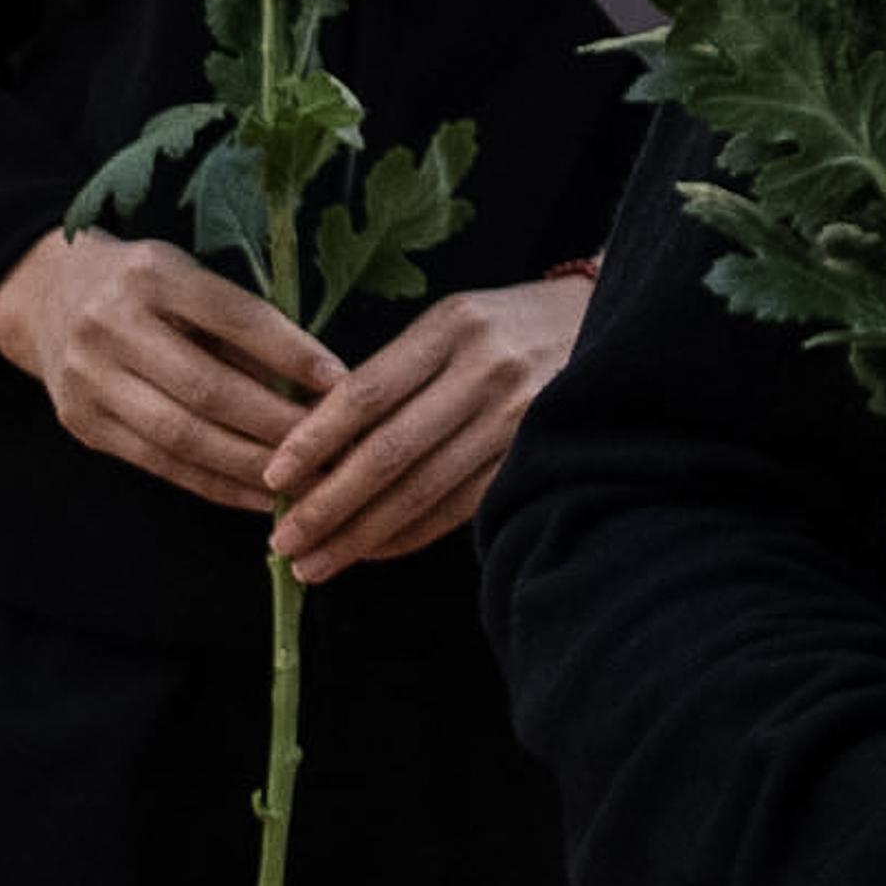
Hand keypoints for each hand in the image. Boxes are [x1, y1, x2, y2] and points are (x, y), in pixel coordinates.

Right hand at [0, 231, 342, 512]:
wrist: (48, 296)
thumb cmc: (147, 285)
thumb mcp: (190, 277)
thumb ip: (242, 325)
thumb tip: (320, 385)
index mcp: (151, 275)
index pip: (234, 316)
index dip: (290, 352)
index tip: (341, 381)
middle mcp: (112, 326)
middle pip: (208, 388)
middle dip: (278, 425)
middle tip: (335, 449)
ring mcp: (89, 379)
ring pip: (183, 437)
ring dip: (253, 468)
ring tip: (308, 483)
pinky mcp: (82, 424)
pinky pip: (160, 465)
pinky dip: (216, 485)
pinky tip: (260, 497)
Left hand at [259, 275, 592, 582]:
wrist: (613, 323)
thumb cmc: (511, 326)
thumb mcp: (456, 322)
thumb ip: (397, 372)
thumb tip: (313, 442)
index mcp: (453, 326)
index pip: (368, 391)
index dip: (315, 440)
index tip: (273, 477)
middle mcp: (487, 370)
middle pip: (391, 450)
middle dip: (329, 504)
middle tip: (283, 541)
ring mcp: (518, 416)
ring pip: (424, 489)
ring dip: (363, 534)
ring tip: (314, 563)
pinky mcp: (536, 453)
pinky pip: (462, 506)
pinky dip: (413, 535)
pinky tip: (374, 552)